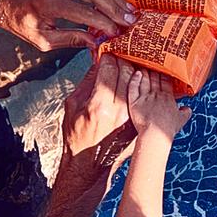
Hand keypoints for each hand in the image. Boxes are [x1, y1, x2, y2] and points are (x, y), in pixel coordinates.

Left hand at [0, 0, 136, 50]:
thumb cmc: (19, 21)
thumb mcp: (41, 39)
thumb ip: (70, 39)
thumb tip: (95, 42)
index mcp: (46, 3)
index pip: (85, 13)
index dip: (104, 24)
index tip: (117, 33)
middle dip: (115, 7)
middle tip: (130, 19)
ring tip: (126, 8)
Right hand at [60, 57, 137, 177]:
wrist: (89, 162)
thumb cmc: (77, 134)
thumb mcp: (73, 105)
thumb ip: (87, 82)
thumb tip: (99, 62)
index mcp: (100, 105)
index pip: (110, 69)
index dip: (108, 57)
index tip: (107, 53)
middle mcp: (119, 110)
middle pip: (127, 73)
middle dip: (123, 60)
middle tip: (119, 56)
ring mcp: (132, 116)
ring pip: (139, 83)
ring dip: (135, 71)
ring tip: (130, 65)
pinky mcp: (138, 121)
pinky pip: (144, 97)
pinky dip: (142, 86)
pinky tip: (139, 81)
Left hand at [125, 65, 191, 141]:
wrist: (155, 134)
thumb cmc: (168, 128)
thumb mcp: (181, 120)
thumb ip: (185, 112)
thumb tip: (188, 109)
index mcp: (167, 97)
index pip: (166, 81)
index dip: (164, 74)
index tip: (163, 68)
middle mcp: (156, 94)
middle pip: (155, 78)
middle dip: (154, 70)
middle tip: (152, 63)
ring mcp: (144, 97)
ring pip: (144, 81)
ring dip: (144, 72)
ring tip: (144, 65)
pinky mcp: (134, 102)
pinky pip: (133, 87)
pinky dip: (135, 79)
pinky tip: (136, 73)